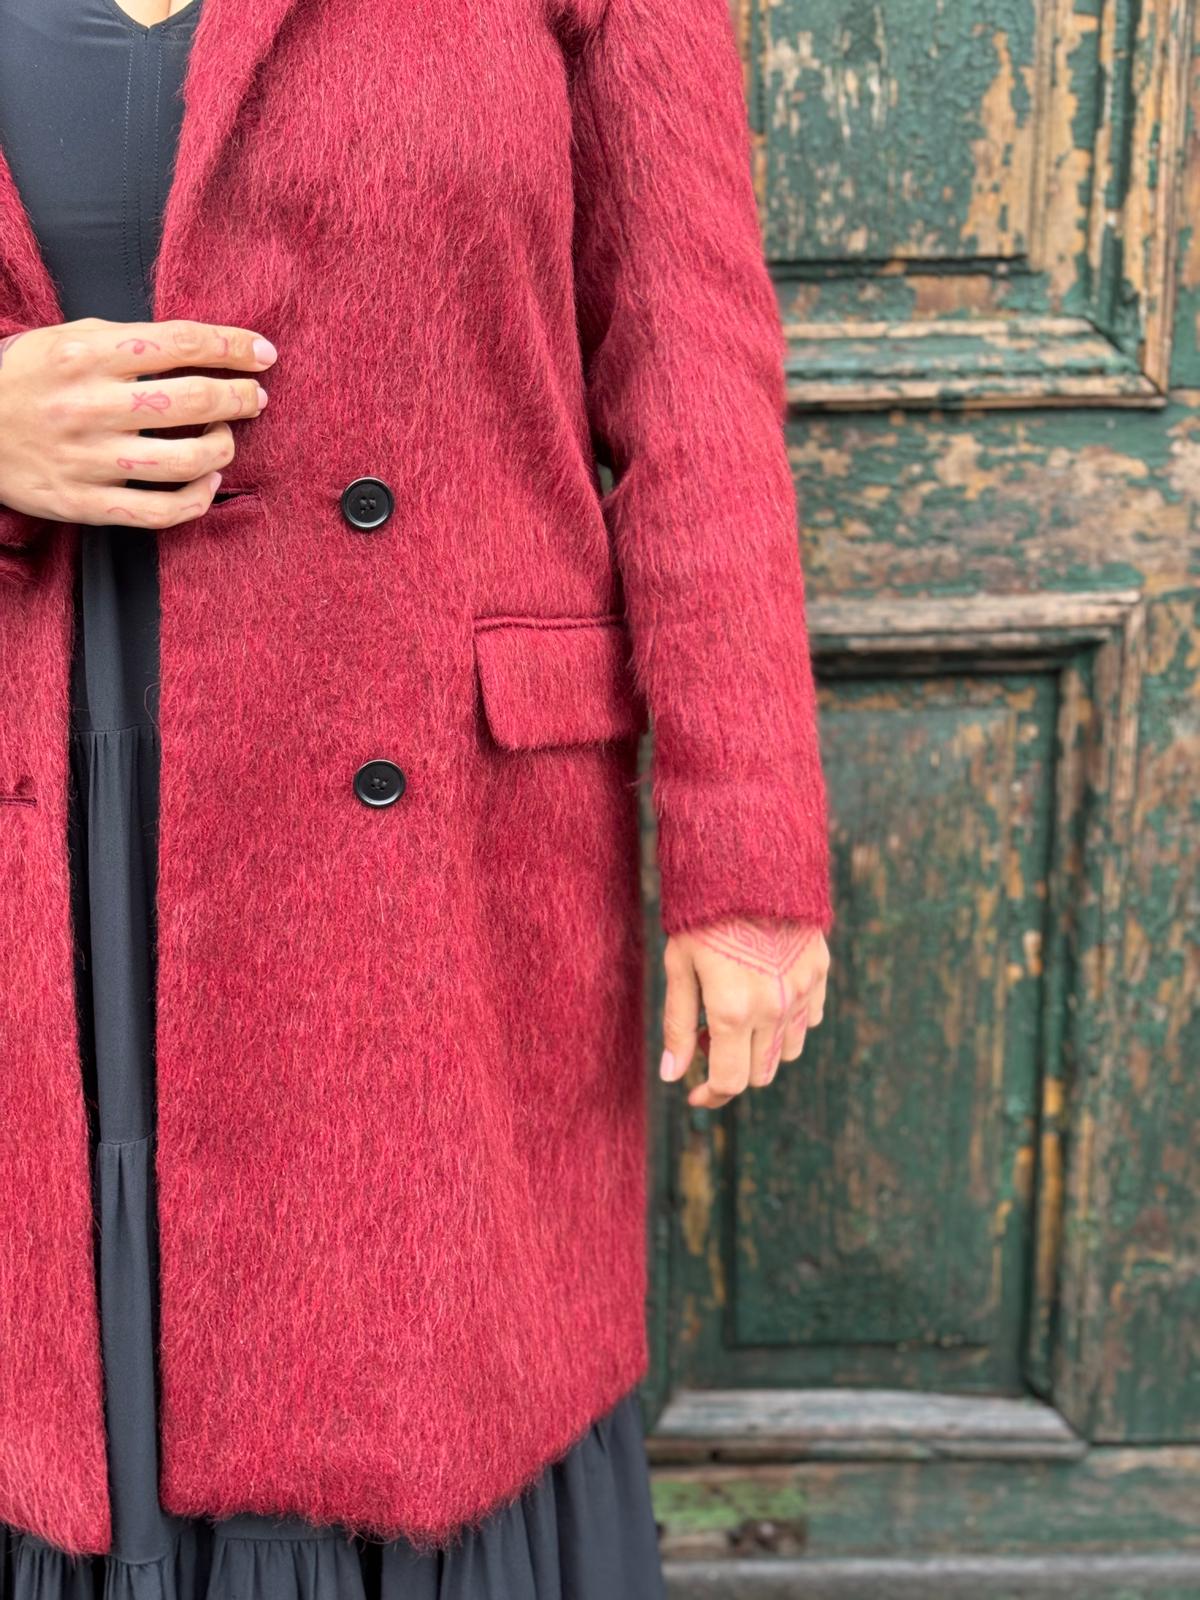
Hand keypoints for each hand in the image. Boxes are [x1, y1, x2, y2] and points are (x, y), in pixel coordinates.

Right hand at [0, 317, 275, 528]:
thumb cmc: (27, 379)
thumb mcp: (68, 341)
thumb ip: (130, 343)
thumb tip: (204, 348)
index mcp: (86, 355)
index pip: (180, 343)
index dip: (233, 346)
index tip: (263, 353)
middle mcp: (90, 406)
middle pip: (192, 400)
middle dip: (239, 397)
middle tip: (254, 397)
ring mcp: (89, 460)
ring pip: (185, 461)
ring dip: (223, 448)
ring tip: (226, 437)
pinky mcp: (86, 503)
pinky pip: (160, 512)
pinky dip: (197, 500)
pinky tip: (208, 483)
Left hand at [659, 916, 828, 1108]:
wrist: (748, 864)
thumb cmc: (702, 914)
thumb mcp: (680, 966)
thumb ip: (679, 1025)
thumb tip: (672, 1075)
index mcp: (733, 1011)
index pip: (729, 1081)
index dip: (709, 1095)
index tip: (695, 1093)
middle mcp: (773, 1008)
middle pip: (760, 1073)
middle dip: (733, 1070)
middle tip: (709, 1041)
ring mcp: (801, 991)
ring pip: (788, 1051)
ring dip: (762, 1049)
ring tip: (737, 1017)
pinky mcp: (819, 971)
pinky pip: (808, 1019)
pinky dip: (787, 1023)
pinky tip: (765, 998)